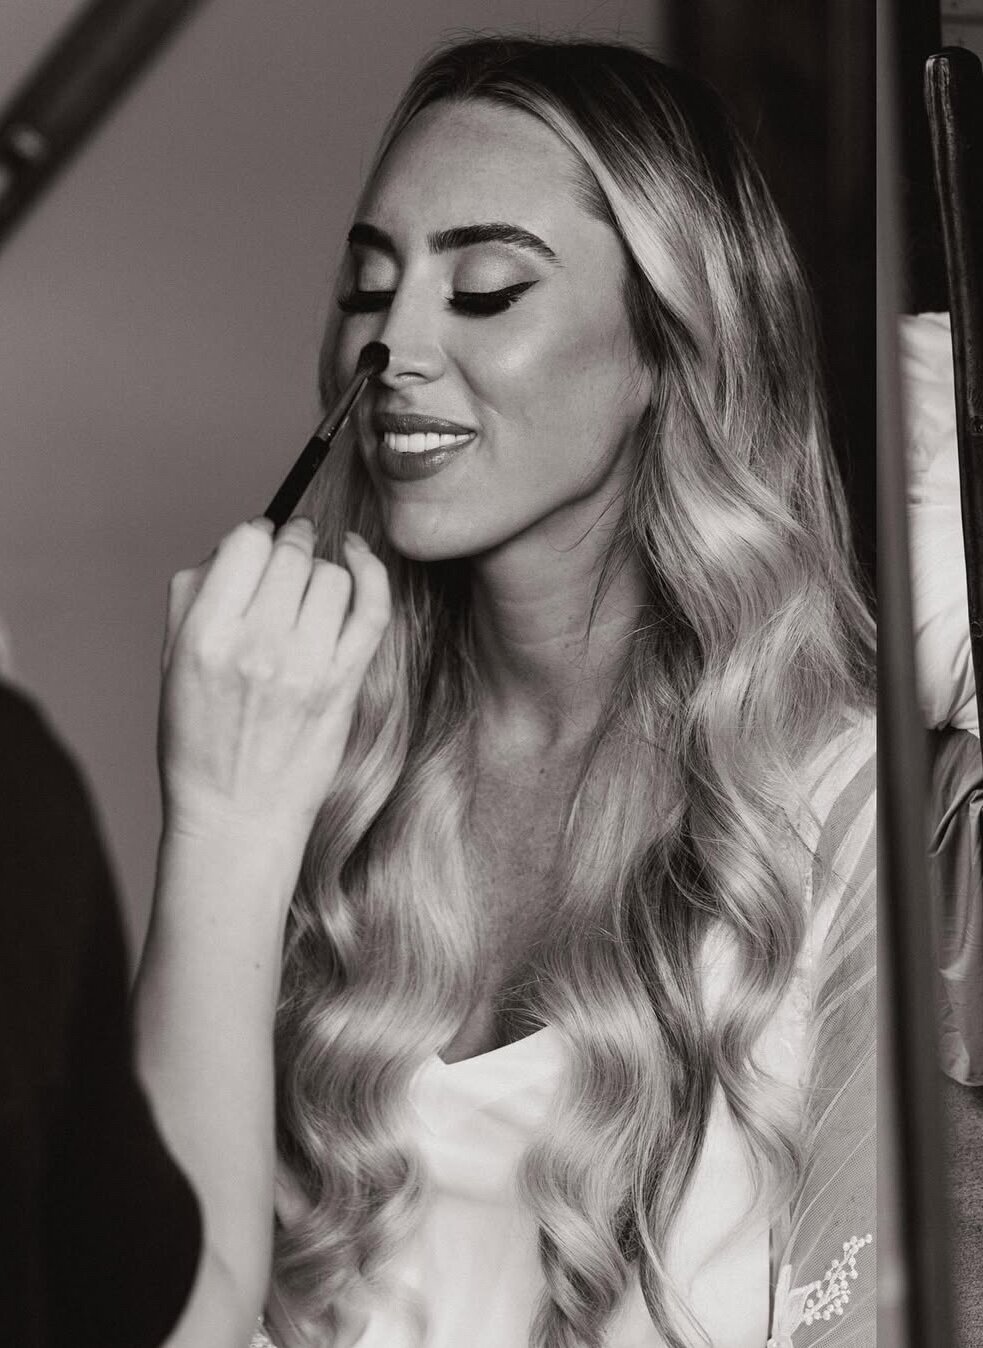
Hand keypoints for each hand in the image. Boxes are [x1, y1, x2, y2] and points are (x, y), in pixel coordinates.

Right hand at [159, 516, 389, 848]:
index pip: (245, 543)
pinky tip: (358, 557)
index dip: (255, 535)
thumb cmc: (199, 740)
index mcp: (205, 636)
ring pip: (332, 577)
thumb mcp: (172, 663)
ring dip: (322, 573)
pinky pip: (372, 607)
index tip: (260, 543)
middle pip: (291, 554)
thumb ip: (195, 594)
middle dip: (291, 546)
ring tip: (308, 594)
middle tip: (289, 555)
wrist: (236, 816)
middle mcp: (257, 647)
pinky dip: (372, 571)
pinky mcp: (344, 685)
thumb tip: (238, 543)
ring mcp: (306, 667)